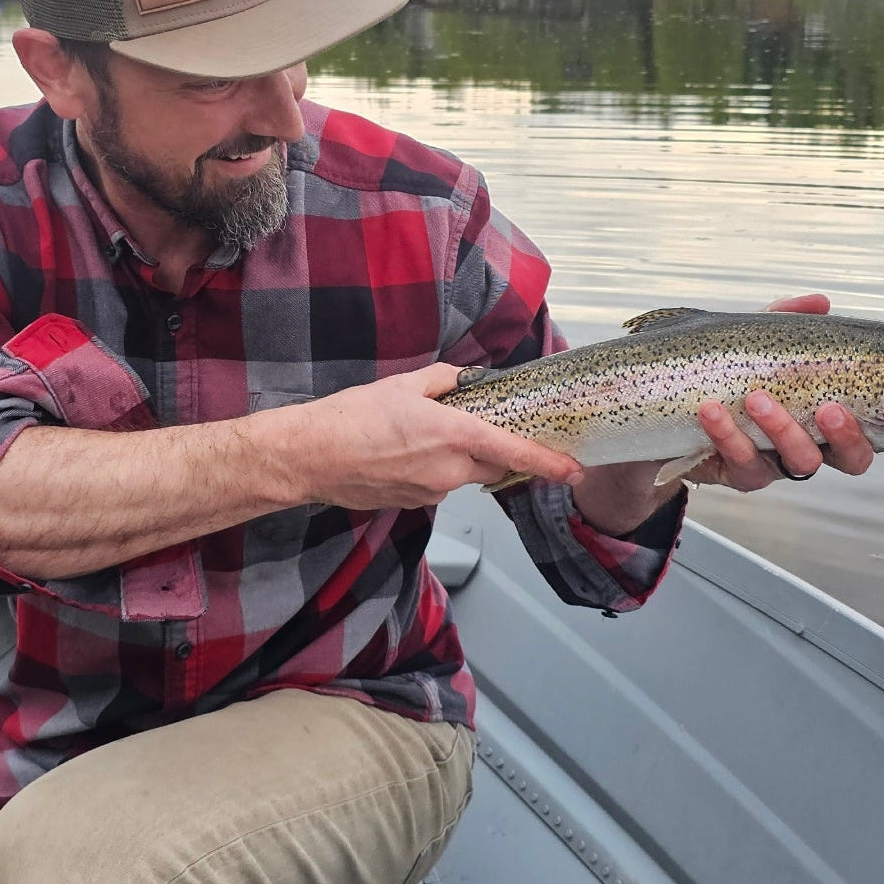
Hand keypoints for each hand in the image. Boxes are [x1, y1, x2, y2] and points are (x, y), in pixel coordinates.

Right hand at [286, 364, 583, 510]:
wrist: (311, 456)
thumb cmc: (352, 418)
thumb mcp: (404, 385)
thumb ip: (445, 380)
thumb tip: (465, 380)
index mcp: (453, 435)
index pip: (514, 453)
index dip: (548, 463)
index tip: (572, 469)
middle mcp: (449, 471)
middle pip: (494, 468)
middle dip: (494, 452)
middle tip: (475, 428)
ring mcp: (431, 492)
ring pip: (464, 478)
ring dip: (458, 460)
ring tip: (420, 436)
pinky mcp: (412, 504)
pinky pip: (437, 486)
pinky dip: (432, 470)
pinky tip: (402, 452)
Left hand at [690, 291, 876, 491]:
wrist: (672, 405)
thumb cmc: (730, 373)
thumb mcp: (757, 343)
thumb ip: (788, 322)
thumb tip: (821, 303)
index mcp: (825, 420)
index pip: (866, 435)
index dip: (868, 428)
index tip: (846, 402)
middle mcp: (809, 445)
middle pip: (848, 459)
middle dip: (842, 437)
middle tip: (826, 409)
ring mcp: (776, 464)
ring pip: (797, 461)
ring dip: (781, 428)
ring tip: (756, 398)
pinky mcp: (738, 474)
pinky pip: (742, 462)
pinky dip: (726, 434)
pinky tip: (711, 409)